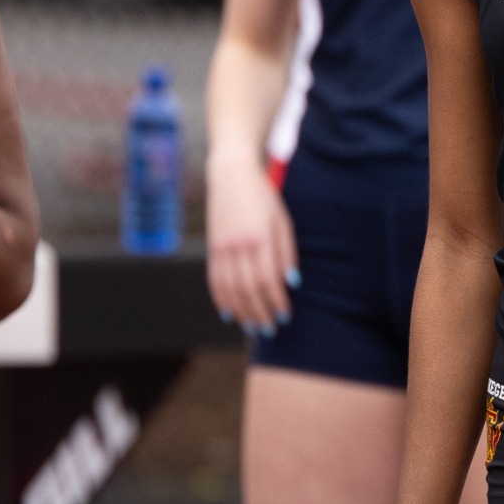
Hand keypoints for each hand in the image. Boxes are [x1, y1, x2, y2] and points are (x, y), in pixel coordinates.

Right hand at [204, 146, 297, 333]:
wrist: (231, 175)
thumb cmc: (263, 197)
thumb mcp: (282, 220)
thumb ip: (286, 252)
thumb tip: (291, 283)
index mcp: (260, 237)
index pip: (268, 279)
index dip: (276, 301)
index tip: (285, 315)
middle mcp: (238, 245)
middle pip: (248, 289)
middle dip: (260, 312)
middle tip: (270, 328)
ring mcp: (221, 247)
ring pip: (229, 289)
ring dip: (242, 312)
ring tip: (253, 326)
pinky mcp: (212, 248)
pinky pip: (214, 280)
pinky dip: (222, 299)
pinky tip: (230, 313)